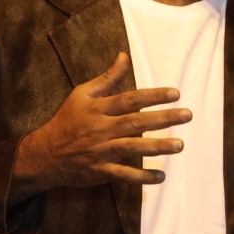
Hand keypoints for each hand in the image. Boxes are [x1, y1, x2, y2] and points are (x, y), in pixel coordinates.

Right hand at [15, 52, 190, 189]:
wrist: (45, 153)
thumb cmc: (67, 120)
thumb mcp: (82, 94)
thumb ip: (107, 78)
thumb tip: (124, 56)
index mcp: (99, 108)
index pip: (130, 99)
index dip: (153, 96)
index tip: (176, 93)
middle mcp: (102, 128)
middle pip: (136, 122)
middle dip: (163, 119)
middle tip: (187, 115)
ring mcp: (101, 150)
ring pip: (132, 147)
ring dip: (157, 148)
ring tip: (180, 145)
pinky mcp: (100, 170)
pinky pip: (123, 174)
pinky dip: (141, 177)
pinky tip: (161, 176)